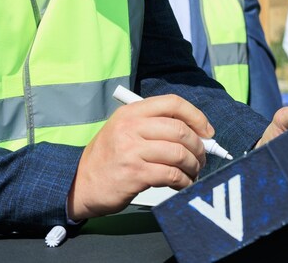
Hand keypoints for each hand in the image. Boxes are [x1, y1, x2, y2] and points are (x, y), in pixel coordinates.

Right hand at [67, 94, 211, 220]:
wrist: (80, 183)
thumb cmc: (108, 158)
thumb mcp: (124, 131)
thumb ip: (154, 127)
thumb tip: (195, 134)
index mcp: (131, 112)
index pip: (172, 103)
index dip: (196, 116)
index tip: (207, 131)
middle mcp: (131, 127)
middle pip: (179, 129)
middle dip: (198, 145)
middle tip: (201, 157)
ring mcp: (132, 150)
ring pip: (178, 153)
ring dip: (193, 165)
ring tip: (192, 173)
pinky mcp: (134, 174)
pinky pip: (171, 174)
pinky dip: (183, 181)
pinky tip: (182, 184)